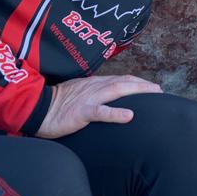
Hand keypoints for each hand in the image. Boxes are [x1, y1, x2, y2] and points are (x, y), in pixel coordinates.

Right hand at [37, 75, 161, 138]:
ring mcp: (88, 98)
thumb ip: (93, 95)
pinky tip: (129, 116)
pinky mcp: (81, 112)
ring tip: (153, 94)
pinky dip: (116, 113)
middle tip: (160, 90)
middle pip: (123, 82)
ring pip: (117, 91)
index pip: (119, 79)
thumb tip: (108, 100)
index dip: (137, 82)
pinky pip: (100, 112)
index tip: (152, 87)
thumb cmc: (56, 104)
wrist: (36, 109)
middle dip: (143, 85)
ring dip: (137, 91)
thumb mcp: (78, 95)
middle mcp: (94, 87)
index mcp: (93, 83)